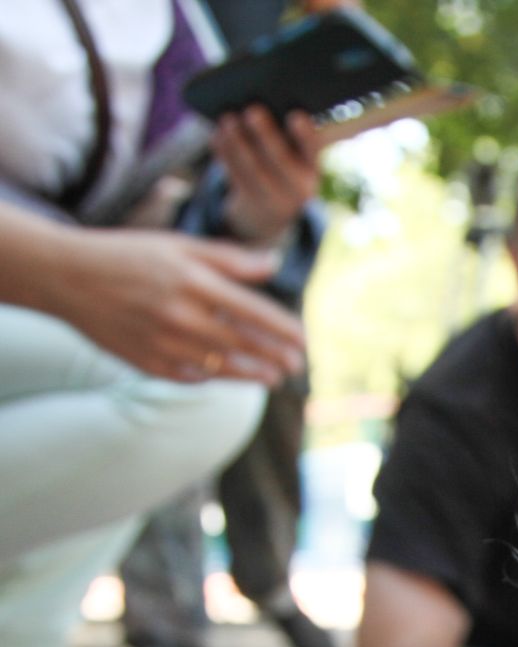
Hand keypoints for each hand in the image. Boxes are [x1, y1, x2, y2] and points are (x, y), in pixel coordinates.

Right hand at [51, 229, 305, 384]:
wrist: (64, 275)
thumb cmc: (128, 255)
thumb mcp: (179, 246)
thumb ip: (229, 259)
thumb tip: (275, 264)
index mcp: (194, 282)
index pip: (255, 313)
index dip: (285, 330)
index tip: (304, 340)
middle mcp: (181, 315)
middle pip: (244, 344)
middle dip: (276, 357)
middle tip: (296, 366)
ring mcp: (162, 342)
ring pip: (221, 367)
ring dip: (252, 375)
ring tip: (272, 379)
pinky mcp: (145, 362)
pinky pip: (189, 376)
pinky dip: (211, 377)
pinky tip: (225, 376)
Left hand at [214, 106, 322, 243]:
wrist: (272, 211)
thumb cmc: (286, 165)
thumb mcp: (300, 155)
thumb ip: (300, 134)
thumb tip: (310, 106)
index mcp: (312, 168)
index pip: (313, 149)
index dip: (305, 134)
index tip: (296, 115)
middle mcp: (297, 186)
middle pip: (280, 160)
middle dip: (266, 135)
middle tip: (253, 111)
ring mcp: (272, 197)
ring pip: (253, 168)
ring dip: (238, 142)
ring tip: (228, 119)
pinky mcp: (248, 200)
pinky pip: (234, 175)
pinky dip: (225, 154)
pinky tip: (217, 136)